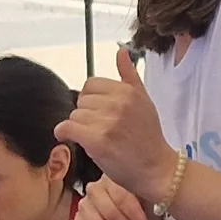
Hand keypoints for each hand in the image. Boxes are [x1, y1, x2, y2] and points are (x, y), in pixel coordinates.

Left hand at [58, 46, 178, 198]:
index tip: (99, 113)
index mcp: (127, 91)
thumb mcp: (144, 101)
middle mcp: (118, 103)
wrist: (156, 168)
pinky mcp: (96, 140)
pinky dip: (63, 134)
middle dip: (86, 114)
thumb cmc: (148, 137)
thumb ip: (129, 76)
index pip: (91, 85)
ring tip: (94, 138)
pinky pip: (67, 128)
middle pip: (81, 101)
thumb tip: (121, 51)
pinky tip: (69, 138)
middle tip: (99, 129)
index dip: (91, 100)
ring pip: (74, 116)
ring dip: (78, 128)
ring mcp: (107, 121)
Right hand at [67, 178, 155, 219]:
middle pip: (109, 213)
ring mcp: (85, 206)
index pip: (121, 196)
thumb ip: (148, 202)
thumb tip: (153, 215)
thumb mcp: (148, 200)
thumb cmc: (144, 206)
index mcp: (112, 179)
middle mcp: (94, 190)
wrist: (138, 217)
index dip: (133, 214)